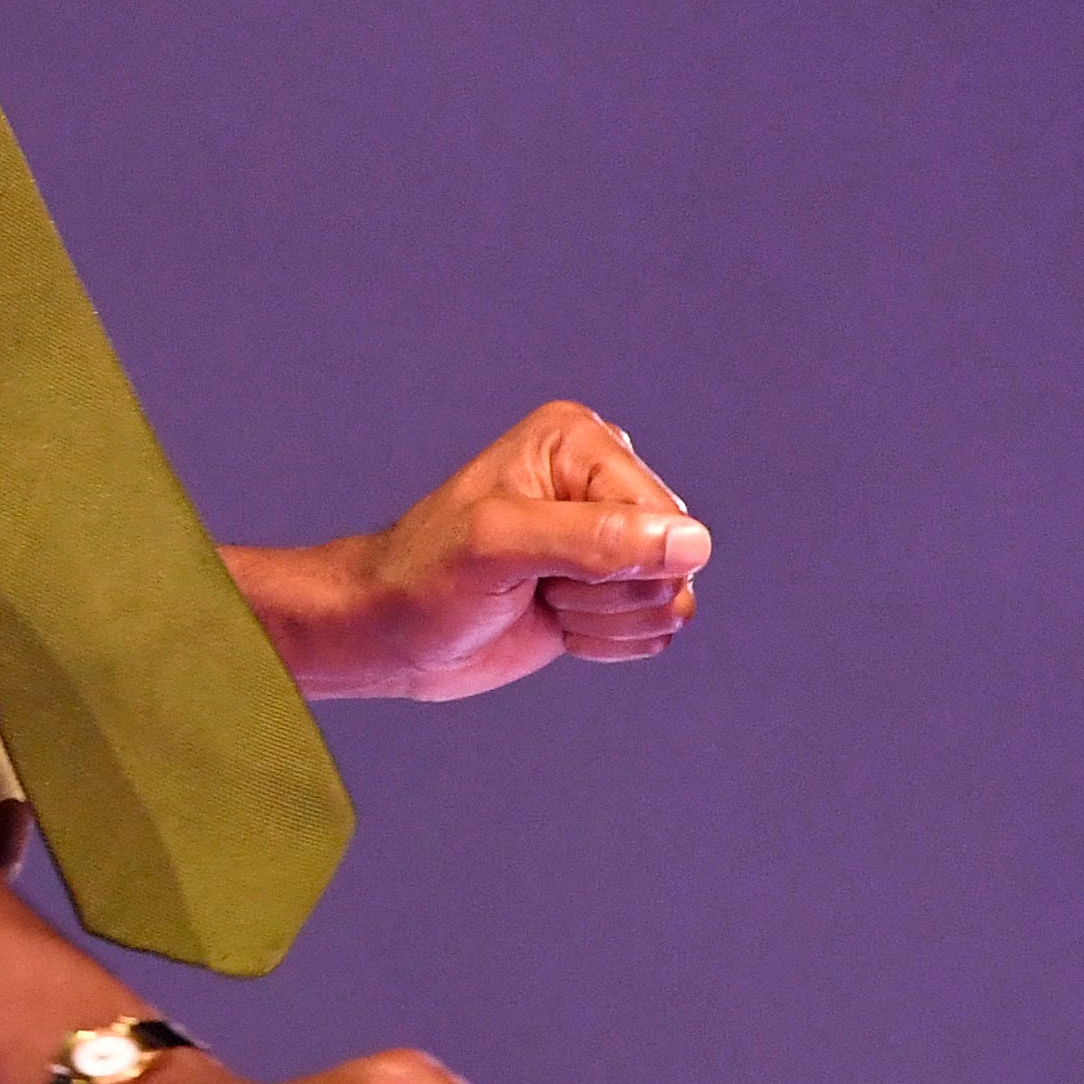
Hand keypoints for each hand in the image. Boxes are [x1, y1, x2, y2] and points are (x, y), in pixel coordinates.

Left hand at [278, 400, 706, 698]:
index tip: (537, 562)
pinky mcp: (609, 588)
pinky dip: (605, 641)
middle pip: (675, 563)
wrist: (390, 633)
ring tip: (539, 597)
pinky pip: (654, 630)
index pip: (662, 519)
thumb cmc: (424, 579)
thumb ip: (594, 539)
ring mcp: (610, 536)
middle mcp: (604, 480)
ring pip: (669, 602)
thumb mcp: (498, 547)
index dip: (609, 563)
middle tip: (535, 583)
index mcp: (581, 441)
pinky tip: (554, 620)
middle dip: (603, 594)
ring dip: (601, 620)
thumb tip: (693, 543)